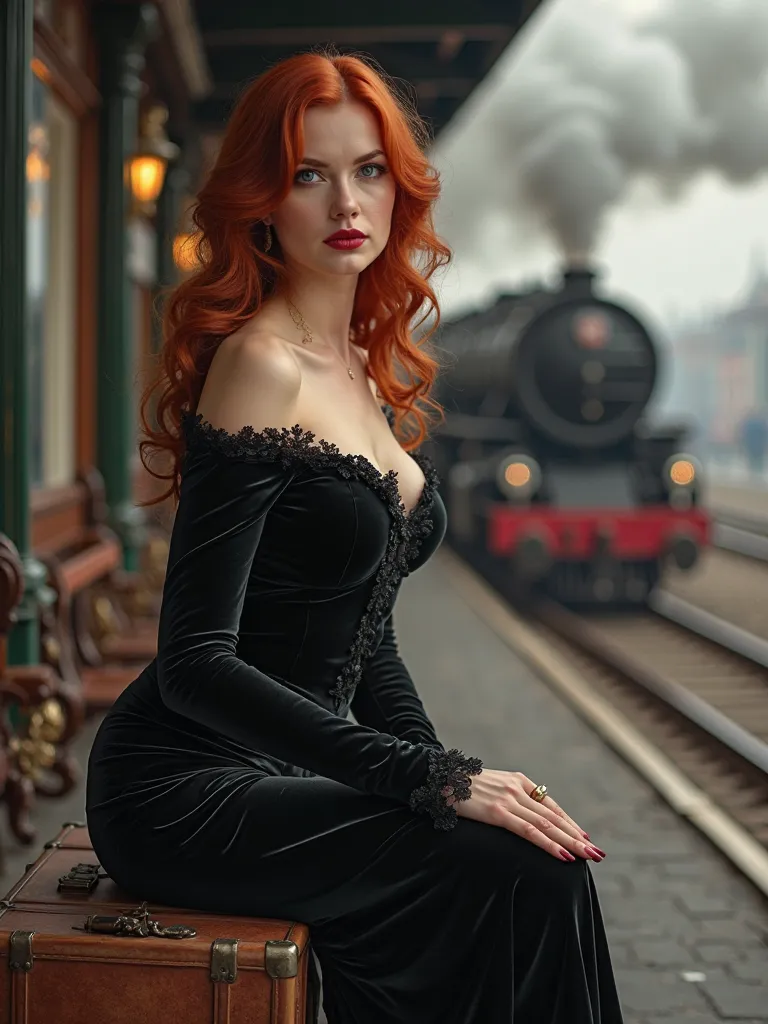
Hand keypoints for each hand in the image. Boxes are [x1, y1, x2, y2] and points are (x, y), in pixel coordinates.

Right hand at [443, 769, 605, 862]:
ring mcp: (508, 799)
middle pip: (554, 817)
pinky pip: (530, 831)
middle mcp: (517, 788)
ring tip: (590, 856)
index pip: (550, 805)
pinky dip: (549, 844)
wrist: (435, 776)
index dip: (569, 823)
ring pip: (548, 825)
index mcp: (517, 781)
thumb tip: (517, 816)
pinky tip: (564, 855)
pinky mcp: (497, 812)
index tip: (584, 837)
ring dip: (572, 842)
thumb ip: (506, 798)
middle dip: (578, 836)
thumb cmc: (458, 786)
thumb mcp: (488, 788)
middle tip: (598, 853)